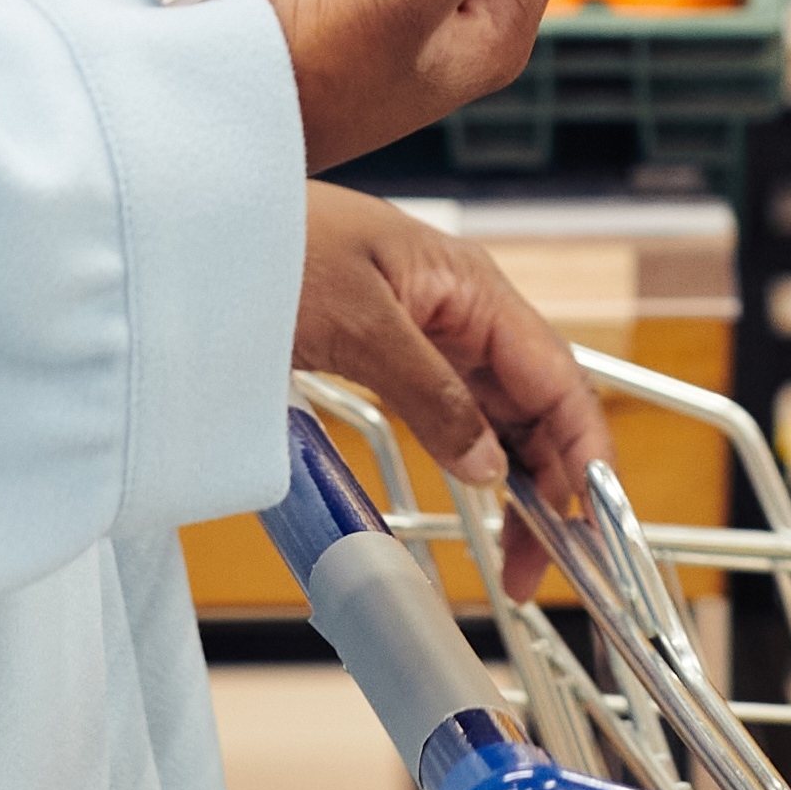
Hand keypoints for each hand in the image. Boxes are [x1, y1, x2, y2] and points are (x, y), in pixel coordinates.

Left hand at [293, 183, 610, 599]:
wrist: (197, 222)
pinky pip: (454, 409)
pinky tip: (480, 498)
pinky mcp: (392, 349)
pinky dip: (475, 456)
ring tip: (518, 553)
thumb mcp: (357, 322)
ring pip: (499, 411)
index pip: (556, 375)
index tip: (593, 517)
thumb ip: (429, 395)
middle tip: (540, 567)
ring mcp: (429, 328)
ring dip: (518, 479)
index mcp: (470, 286)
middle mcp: (462, 307)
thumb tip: (489, 467)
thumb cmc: (275, 240)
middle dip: (554, 482)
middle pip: (536, 401)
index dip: (583, 448)